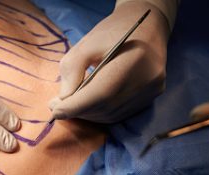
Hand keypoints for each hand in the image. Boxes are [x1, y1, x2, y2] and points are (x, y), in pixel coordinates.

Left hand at [48, 1, 170, 122]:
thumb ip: (72, 69)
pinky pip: (122, 113)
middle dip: (78, 111)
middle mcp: (145, 79)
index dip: (76, 107)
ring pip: (112, 115)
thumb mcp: (87, 43)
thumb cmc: (113, 31)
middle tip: (58, 106)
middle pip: (105, 107)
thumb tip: (64, 99)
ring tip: (73, 104)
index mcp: (130, 60)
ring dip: (89, 114)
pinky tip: (91, 104)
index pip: (100, 94)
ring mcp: (151, 90)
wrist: (146, 24)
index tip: (55, 111)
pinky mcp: (153, 95)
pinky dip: (102, 113)